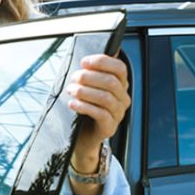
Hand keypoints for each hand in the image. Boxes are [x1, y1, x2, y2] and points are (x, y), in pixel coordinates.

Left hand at [66, 53, 129, 172]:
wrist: (83, 135)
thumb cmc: (85, 106)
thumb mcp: (89, 87)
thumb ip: (91, 73)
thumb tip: (87, 60)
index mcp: (120, 84)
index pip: (120, 68)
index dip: (102, 62)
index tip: (84, 62)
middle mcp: (123, 98)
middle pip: (111, 82)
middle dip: (89, 77)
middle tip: (73, 78)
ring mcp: (118, 113)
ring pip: (106, 98)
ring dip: (85, 92)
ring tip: (71, 90)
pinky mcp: (110, 127)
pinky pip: (100, 114)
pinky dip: (84, 106)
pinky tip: (73, 103)